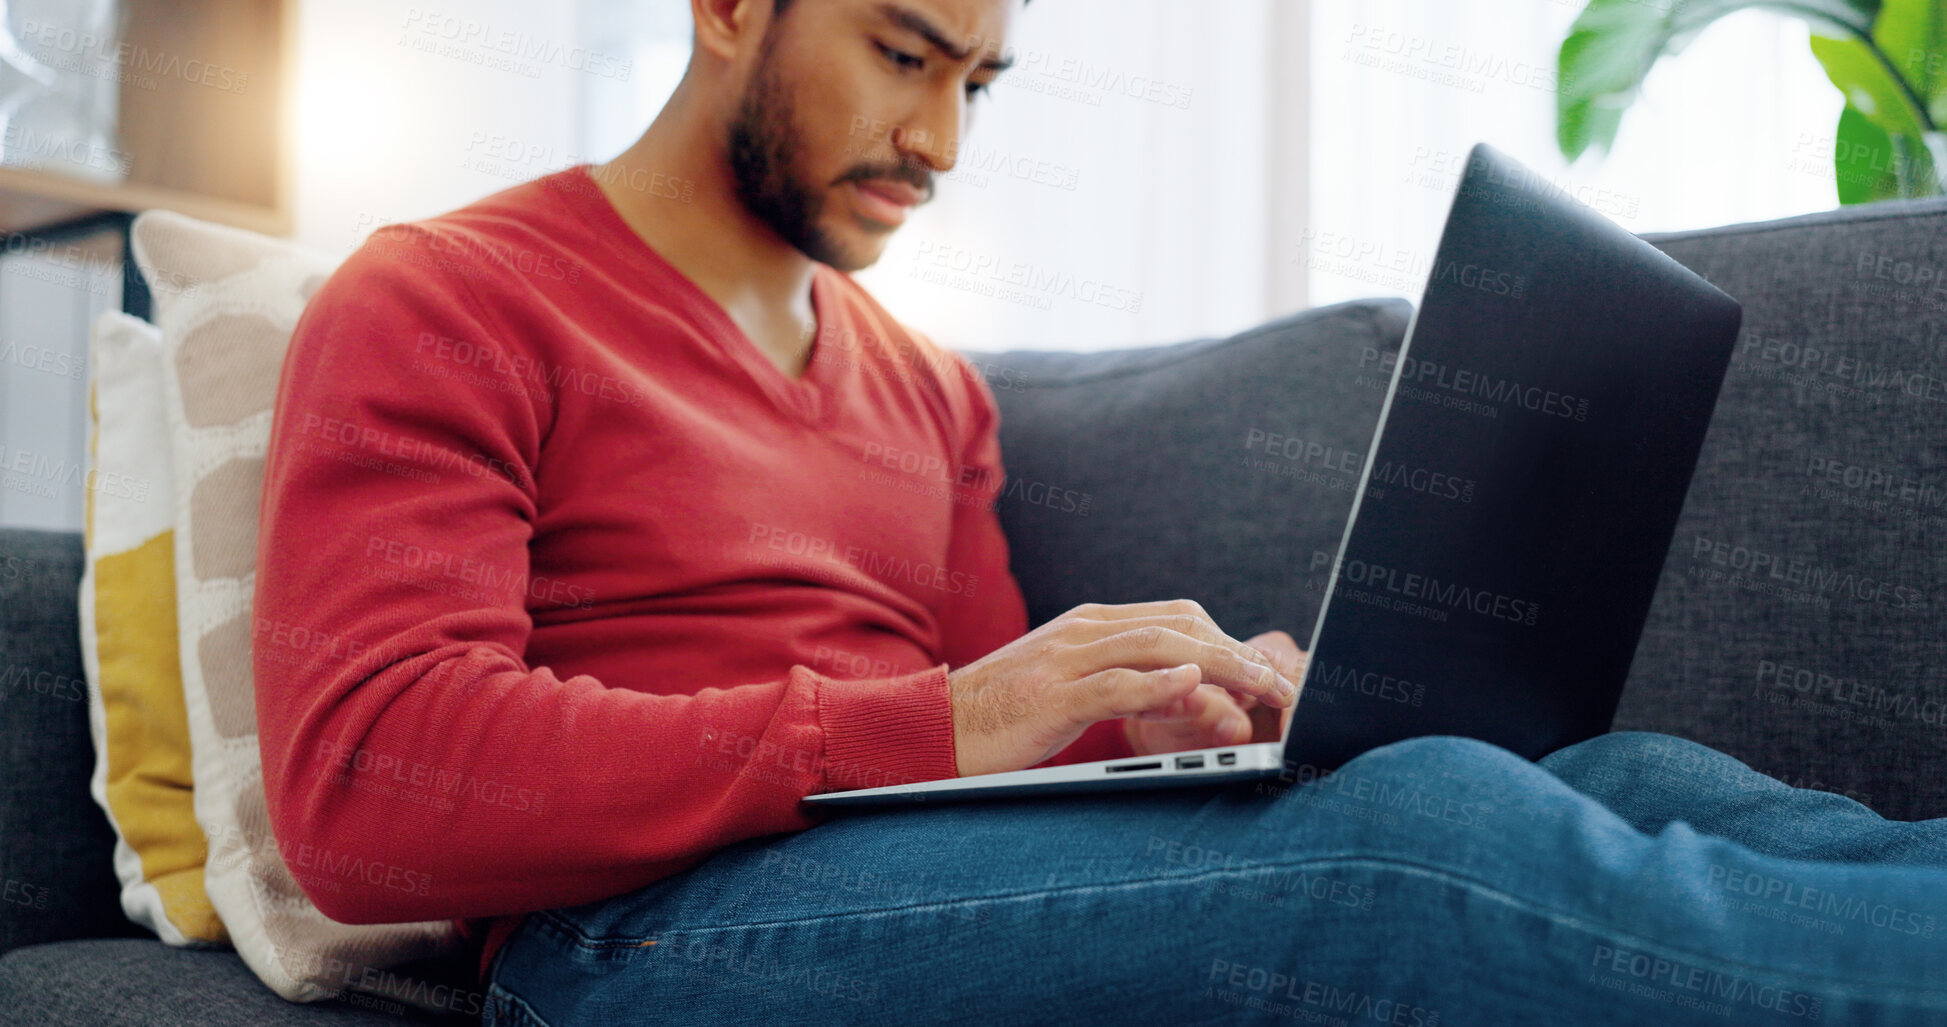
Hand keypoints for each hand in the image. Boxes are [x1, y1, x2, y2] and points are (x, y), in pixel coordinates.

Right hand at [946, 600, 1300, 777]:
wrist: (934, 726)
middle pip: (1181, 625)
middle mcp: (1085, 630)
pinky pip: (1114, 683)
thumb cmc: (1005, 716)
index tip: (1269, 675)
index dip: (1230, 641)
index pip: (1179, 618)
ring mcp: (1067, 658)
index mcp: (1093, 624)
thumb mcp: (1077, 693)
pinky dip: (1159, 684)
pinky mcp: (1052, 694)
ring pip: (1159, 647)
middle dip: (1239, 653)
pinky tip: (1193, 685)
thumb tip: (1201, 696)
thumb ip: (1135, 688)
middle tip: (1282, 686)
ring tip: (1262, 688)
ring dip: (1220, 666)